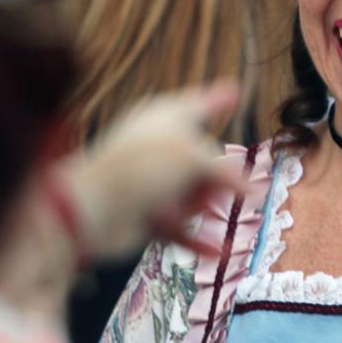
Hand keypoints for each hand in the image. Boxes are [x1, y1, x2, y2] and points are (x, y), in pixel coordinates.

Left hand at [60, 80, 239, 258]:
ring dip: (200, 207)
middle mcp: (159, 148)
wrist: (90, 211)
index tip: (235, 91)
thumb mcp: (192, 157)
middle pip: (204, 159)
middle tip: (215, 185)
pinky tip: (221, 251)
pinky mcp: (147, 216)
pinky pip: (182, 229)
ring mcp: (153, 183)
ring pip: (194, 195)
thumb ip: (225, 171)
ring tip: (192, 211)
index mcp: (164, 118)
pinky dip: (199, 240)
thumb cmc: (138, 168)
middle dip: (215, 177)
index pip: (199, 104)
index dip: (218, 99)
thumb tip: (251, 188)